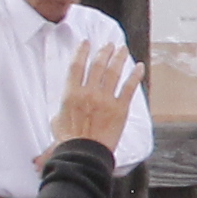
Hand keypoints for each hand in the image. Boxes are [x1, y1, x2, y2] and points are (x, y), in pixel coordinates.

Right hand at [45, 38, 138, 152]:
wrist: (85, 154)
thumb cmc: (69, 142)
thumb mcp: (57, 122)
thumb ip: (61, 110)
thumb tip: (64, 107)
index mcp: (71, 93)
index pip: (76, 66)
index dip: (82, 51)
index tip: (86, 43)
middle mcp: (89, 92)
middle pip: (97, 65)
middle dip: (104, 51)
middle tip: (109, 45)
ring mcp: (106, 99)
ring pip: (114, 72)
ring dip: (119, 58)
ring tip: (122, 49)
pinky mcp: (120, 108)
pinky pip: (129, 87)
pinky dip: (135, 75)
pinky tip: (139, 66)